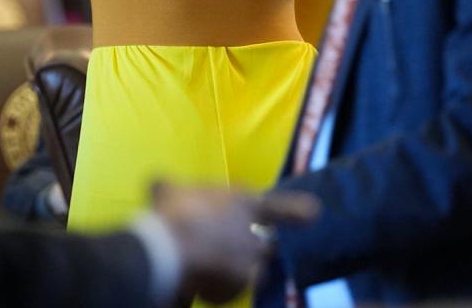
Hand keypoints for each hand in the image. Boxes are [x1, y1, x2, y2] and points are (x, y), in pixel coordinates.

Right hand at [153, 183, 317, 304]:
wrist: (171, 248)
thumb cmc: (173, 209)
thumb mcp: (165, 188)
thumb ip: (167, 186)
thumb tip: (156, 181)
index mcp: (243, 202)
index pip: (278, 207)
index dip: (296, 211)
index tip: (315, 213)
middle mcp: (254, 232)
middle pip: (266, 242)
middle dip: (256, 246)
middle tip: (232, 248)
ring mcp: (251, 262)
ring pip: (253, 268)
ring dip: (239, 270)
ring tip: (214, 270)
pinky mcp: (241, 287)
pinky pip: (234, 290)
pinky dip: (221, 290)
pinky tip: (201, 288)